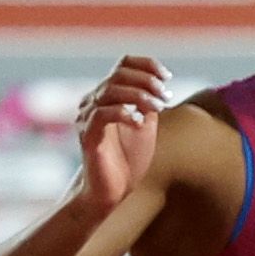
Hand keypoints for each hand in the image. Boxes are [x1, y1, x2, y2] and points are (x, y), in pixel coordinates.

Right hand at [75, 54, 175, 211]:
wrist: (112, 191)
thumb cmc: (127, 159)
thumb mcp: (146, 123)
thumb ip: (148, 102)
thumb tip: (157, 84)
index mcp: (107, 97)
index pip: (123, 64)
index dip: (146, 65)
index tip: (167, 77)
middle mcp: (93, 102)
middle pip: (119, 74)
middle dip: (147, 82)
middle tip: (165, 98)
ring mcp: (87, 118)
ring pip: (110, 90)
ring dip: (139, 95)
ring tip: (157, 108)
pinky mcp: (87, 136)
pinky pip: (102, 114)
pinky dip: (124, 113)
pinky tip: (138, 123)